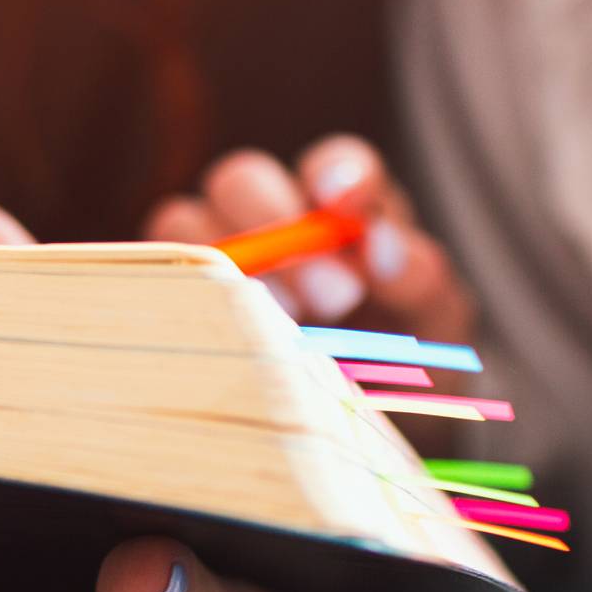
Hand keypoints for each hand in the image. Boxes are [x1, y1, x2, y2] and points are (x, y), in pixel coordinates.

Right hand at [147, 136, 472, 342]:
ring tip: (281, 326)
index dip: (336, 171)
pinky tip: (230, 338)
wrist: (364, 428)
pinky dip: (187, 299)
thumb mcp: (433, 324)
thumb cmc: (403, 363)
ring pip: (183, 221)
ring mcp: (217, 257)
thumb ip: (419, 279)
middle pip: (241, 179)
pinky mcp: (178, 298)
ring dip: (228, 266)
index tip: (343, 202)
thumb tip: (379, 248)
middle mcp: (273, 216)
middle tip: (333, 297)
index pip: (334, 163)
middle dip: (276, 226)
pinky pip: (158, 279)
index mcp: (344, 206)